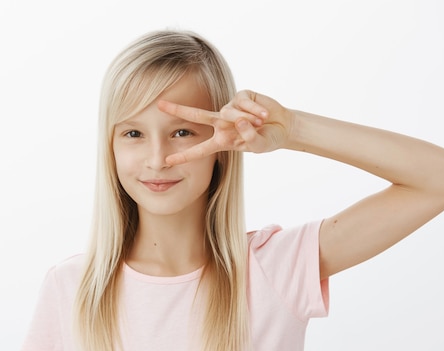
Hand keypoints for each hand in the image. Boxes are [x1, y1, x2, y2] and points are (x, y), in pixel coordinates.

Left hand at [157, 90, 293, 164]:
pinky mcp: (242, 96)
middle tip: (159, 105)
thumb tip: (240, 120)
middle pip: (197, 116)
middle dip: (178, 110)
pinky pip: (243, 103)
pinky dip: (255, 110)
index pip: (199, 150)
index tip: (167, 161)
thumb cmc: (267, 139)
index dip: (184, 156)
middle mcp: (222, 123)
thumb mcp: (258, 146)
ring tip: (262, 123)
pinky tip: (265, 115)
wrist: (284, 127)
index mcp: (222, 140)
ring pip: (230, 112)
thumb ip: (249, 138)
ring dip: (247, 119)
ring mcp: (231, 108)